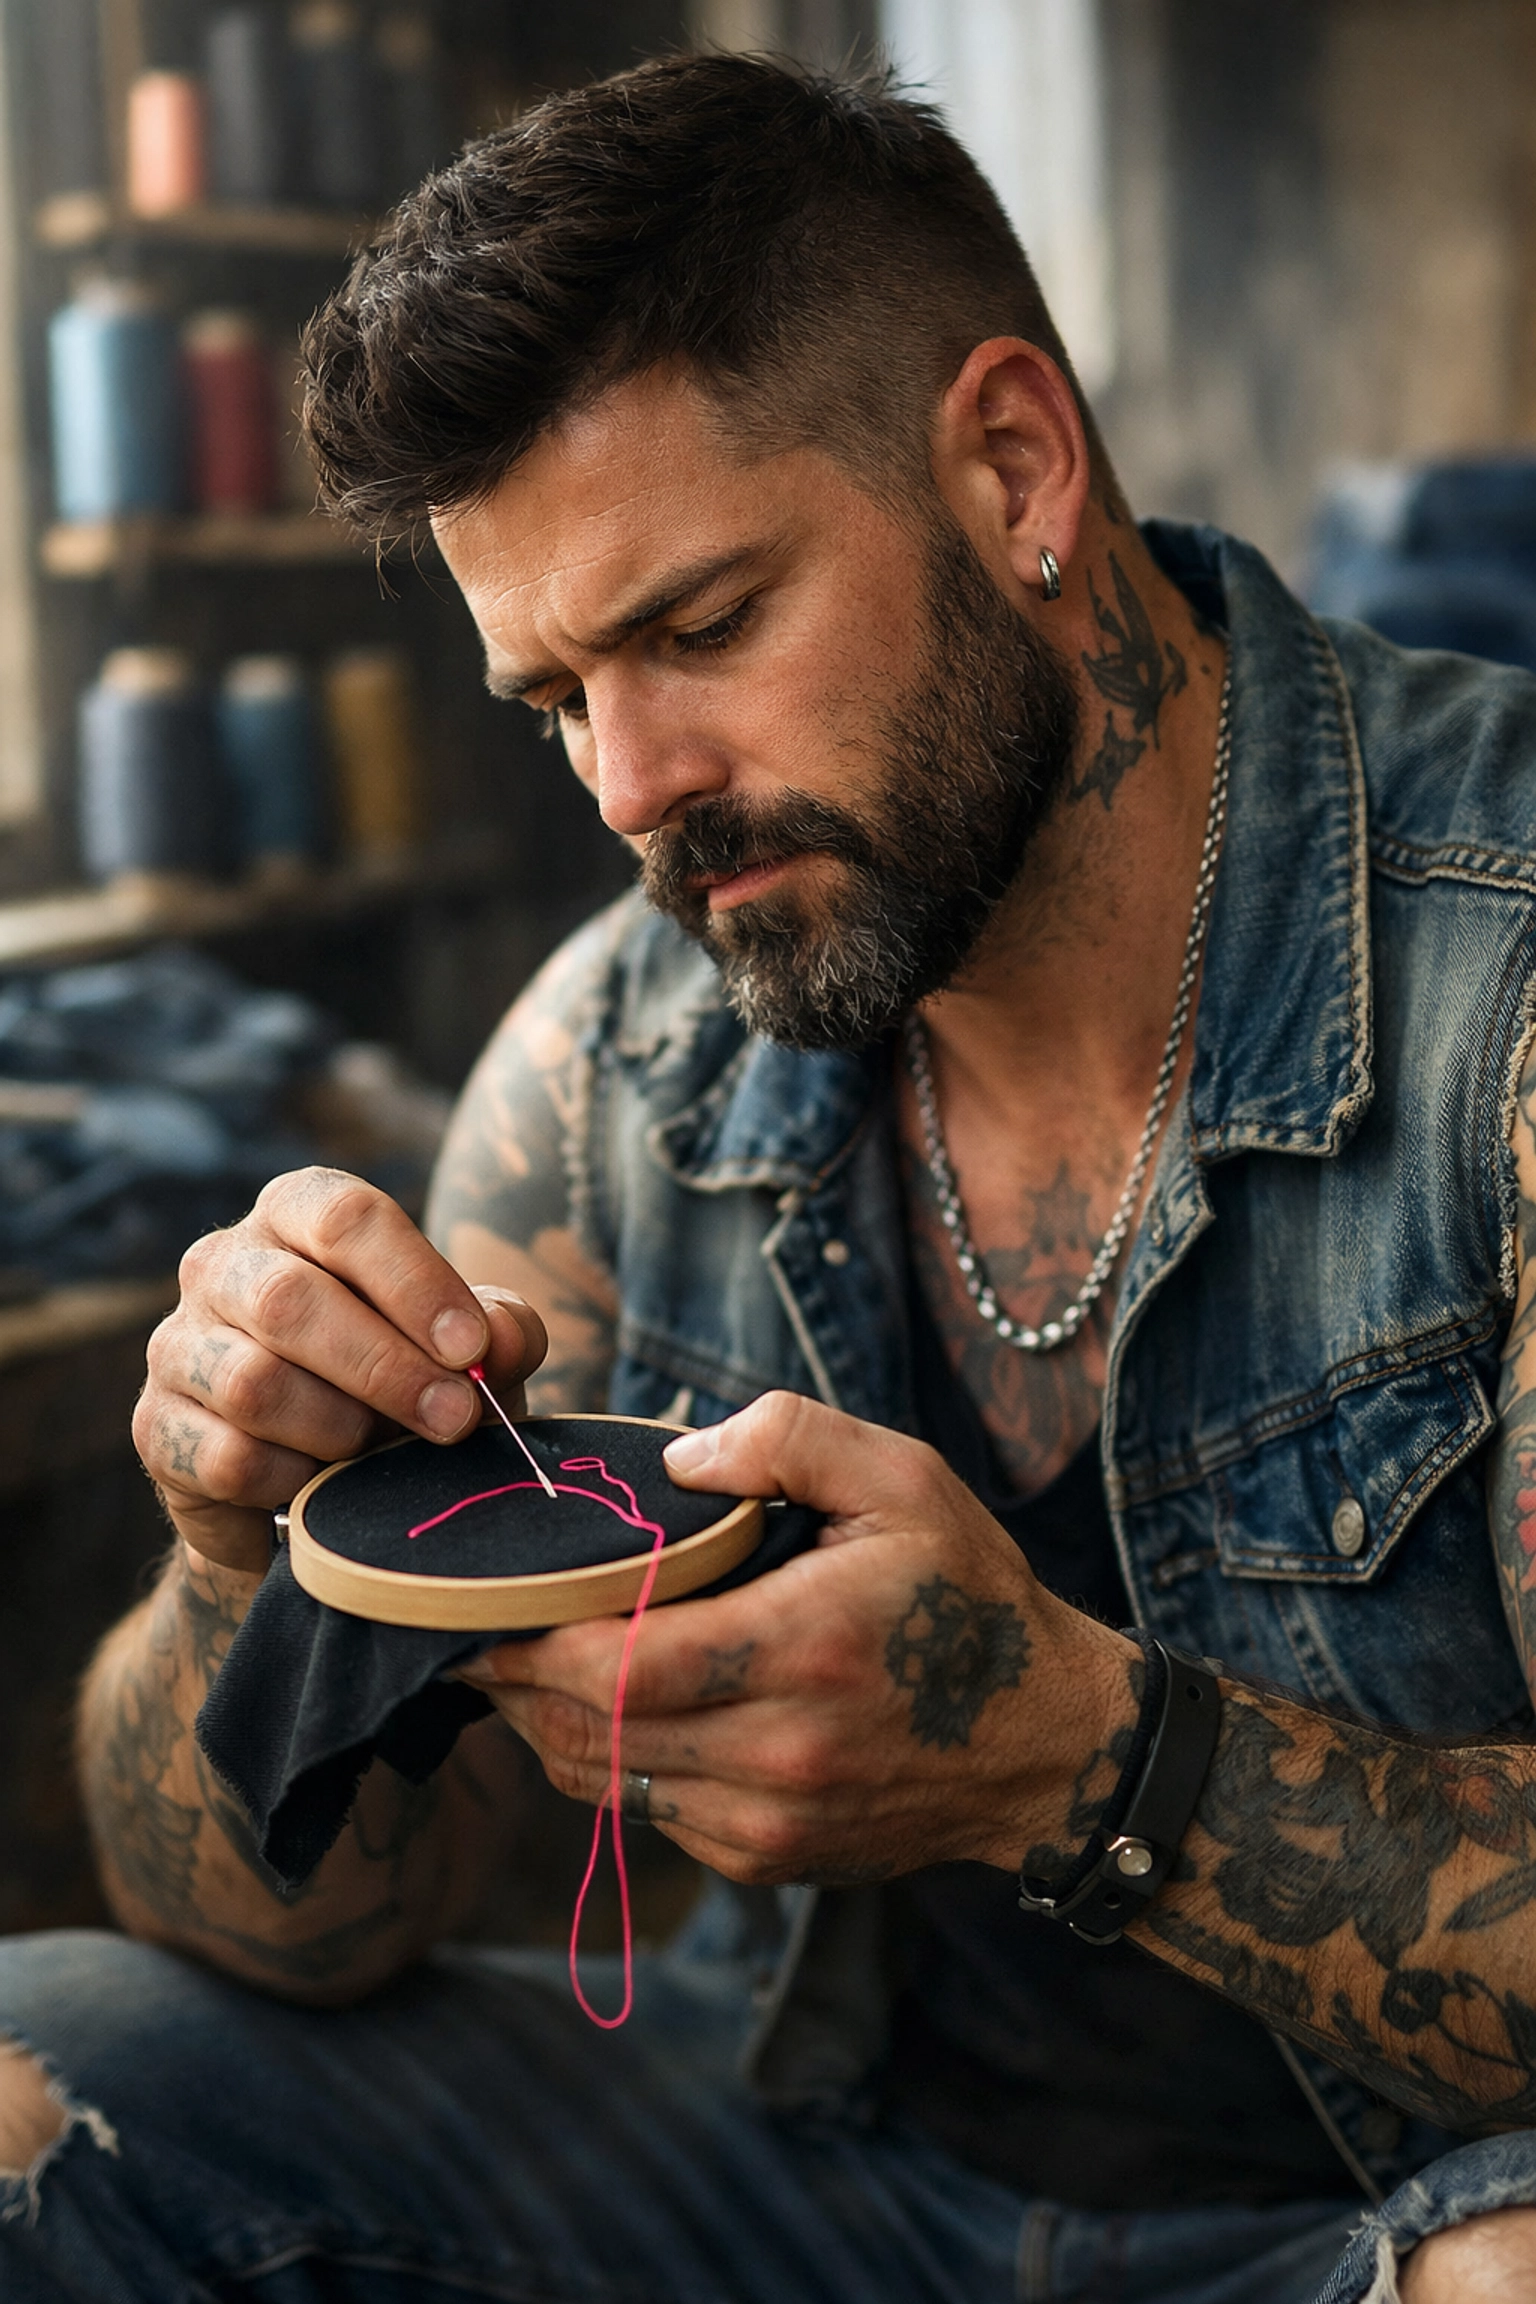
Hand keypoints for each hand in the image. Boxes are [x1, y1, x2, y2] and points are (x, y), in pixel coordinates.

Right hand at [135, 1168, 547, 1576]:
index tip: (471, 1349)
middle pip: (290, 1300)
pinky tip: (322, 1484)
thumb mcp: (465, 1351)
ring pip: (254, 1384)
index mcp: (297, 1215)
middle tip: (454, 1419)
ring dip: (342, 1429)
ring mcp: (178, 1344)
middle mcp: (223, 1264)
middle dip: (387, 1368)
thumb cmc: (400, 1385)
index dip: (414, 1282)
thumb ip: (501, 1332)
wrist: (319, 1483)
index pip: (345, 1217)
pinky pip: (229, 1458)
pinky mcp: (157, 1427)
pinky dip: (295, 1481)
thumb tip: (502, 1339)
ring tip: (380, 1450)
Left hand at [461, 1391, 1136, 1883]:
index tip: (475, 1604)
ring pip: (604, 1781)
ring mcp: (771, 1821)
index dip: (527, 1641)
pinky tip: (595, 1712)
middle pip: (589, 1730)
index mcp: (803, 1649)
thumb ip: (789, 1439)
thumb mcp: (904, 1478)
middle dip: (513, 1681)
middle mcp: (779, 1752)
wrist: (1046, 1743)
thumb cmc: (970, 1594)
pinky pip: (647, 1814)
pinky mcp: (768, 1858)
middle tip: (470, 1631)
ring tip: (513, 1667)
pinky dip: (604, 1763)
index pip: (617, 1666)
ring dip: (544, 1727)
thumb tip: (674, 1459)